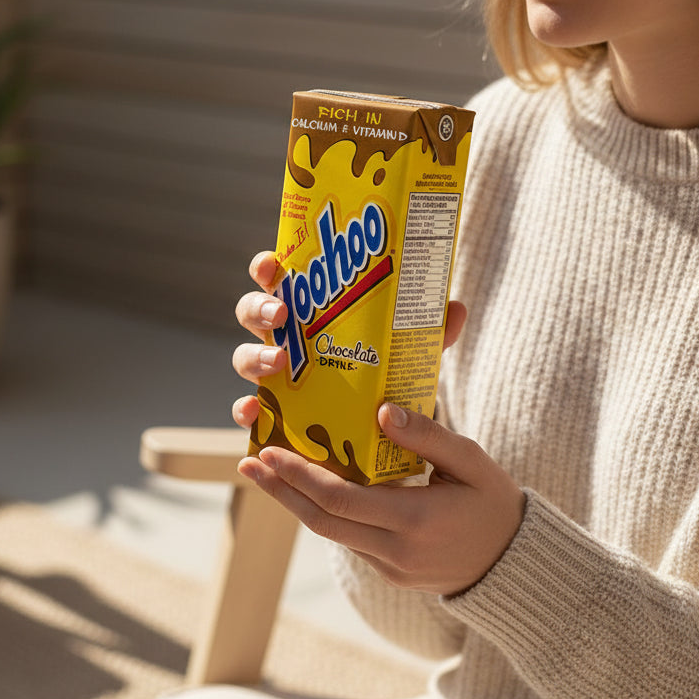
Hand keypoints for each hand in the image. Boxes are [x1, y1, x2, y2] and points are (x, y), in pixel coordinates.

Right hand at [230, 250, 467, 426]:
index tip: (272, 266)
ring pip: (243, 358)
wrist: (380, 432)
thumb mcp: (406, 349)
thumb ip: (427, 330)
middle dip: (259, 307)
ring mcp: (272, 374)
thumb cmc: (383, 373)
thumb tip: (455, 309)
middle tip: (282, 314)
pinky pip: (247, 410)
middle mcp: (282, 336)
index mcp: (307, 309)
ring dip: (254, 357)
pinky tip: (254, 414)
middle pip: (251, 311)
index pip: (277, 277)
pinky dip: (244, 411)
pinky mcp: (272, 412)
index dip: (266, 267)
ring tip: (278, 363)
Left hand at [238, 403, 524, 595]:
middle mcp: (395, 549)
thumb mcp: (470, 461)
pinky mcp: (387, 572)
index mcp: (415, 519)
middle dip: (280, 489)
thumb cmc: (493, 502)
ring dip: (294, 501)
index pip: (340, 499)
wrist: (514, 564)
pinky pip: (346, 538)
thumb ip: (428, 436)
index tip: (269, 451)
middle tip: (248, 459)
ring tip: (265, 471)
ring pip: (328, 532)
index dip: (299, 476)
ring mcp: (388, 566)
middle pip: (320, 520)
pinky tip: (305, 487)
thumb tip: (382, 410)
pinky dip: (322, 511)